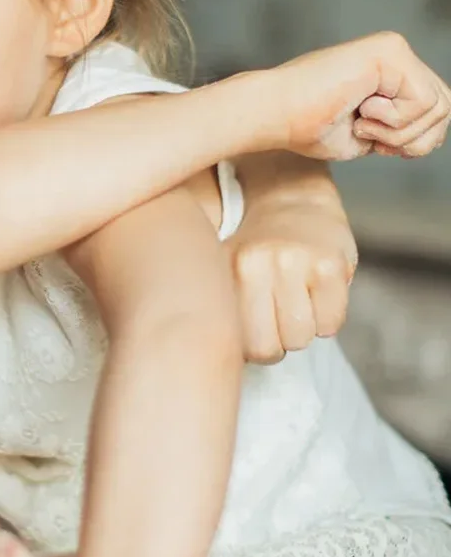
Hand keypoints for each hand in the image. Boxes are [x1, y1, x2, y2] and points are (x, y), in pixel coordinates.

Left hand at [227, 223, 351, 363]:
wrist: (293, 196)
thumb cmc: (258, 245)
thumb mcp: (228, 266)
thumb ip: (224, 305)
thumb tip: (224, 360)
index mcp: (229, 268)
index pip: (239, 343)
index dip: (253, 347)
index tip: (258, 330)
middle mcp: (259, 264)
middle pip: (271, 348)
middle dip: (279, 344)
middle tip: (280, 320)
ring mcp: (296, 262)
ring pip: (302, 337)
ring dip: (304, 330)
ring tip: (298, 303)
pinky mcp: (331, 265)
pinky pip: (332, 323)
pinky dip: (329, 318)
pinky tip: (319, 294)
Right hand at [272, 33, 449, 160]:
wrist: (273, 113)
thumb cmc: (306, 125)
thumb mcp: (370, 133)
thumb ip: (403, 127)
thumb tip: (434, 134)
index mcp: (389, 70)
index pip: (436, 110)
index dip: (414, 140)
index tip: (371, 139)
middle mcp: (394, 53)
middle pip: (445, 108)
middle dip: (414, 139)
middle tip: (369, 134)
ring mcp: (392, 48)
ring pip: (439, 107)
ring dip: (399, 131)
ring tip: (362, 122)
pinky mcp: (388, 51)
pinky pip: (424, 100)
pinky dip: (394, 120)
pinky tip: (361, 109)